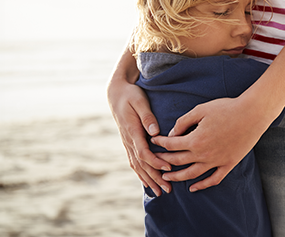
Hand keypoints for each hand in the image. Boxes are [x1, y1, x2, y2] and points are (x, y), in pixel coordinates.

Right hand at [107, 76, 172, 195]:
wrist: (116, 93)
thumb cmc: (130, 95)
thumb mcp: (139, 101)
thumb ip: (147, 116)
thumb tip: (155, 131)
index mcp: (132, 131)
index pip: (143, 152)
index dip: (155, 162)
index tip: (168, 168)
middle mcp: (128, 140)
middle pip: (141, 164)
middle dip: (155, 178)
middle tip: (167, 189)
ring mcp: (127, 142)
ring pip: (137, 165)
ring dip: (148, 179)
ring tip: (160, 192)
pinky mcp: (128, 142)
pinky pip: (133, 161)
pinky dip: (140, 173)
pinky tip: (147, 182)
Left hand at [151, 95, 276, 191]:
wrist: (252, 114)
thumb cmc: (226, 108)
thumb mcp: (200, 110)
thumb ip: (184, 122)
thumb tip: (172, 133)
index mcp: (195, 140)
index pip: (171, 145)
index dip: (160, 143)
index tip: (154, 141)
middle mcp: (204, 154)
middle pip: (178, 161)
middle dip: (164, 161)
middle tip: (155, 160)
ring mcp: (217, 161)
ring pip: (192, 174)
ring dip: (178, 177)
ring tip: (167, 177)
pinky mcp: (229, 164)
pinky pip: (213, 179)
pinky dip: (202, 185)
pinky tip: (193, 188)